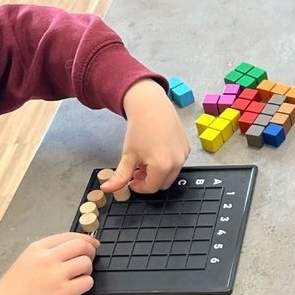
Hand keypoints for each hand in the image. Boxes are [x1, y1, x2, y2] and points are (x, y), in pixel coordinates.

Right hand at [0, 233, 99, 294]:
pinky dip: (86, 284)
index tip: (92, 243)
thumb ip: (45, 253)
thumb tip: (71, 249)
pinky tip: (77, 288)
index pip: (69, 236)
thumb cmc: (12, 290)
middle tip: (89, 259)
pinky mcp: (64, 292)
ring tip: (78, 277)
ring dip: (87, 270)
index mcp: (37, 249)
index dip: (85, 239)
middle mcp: (48, 258)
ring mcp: (57, 274)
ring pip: (86, 263)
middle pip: (82, 246)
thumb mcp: (24, 261)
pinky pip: (88, 282)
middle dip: (90, 252)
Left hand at [100, 80, 189, 194]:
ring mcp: (183, 155)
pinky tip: (157, 150)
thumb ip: (119, 176)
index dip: (138, 186)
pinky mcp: (187, 148)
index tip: (131, 179)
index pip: (150, 188)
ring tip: (147, 158)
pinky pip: (177, 163)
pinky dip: (167, 162)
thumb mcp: (128, 155)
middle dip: (149, 180)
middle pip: (162, 184)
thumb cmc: (140, 128)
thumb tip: (108, 189)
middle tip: (138, 169)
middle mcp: (176, 162)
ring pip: (171, 174)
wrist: (151, 106)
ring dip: (159, 172)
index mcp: (162, 166)